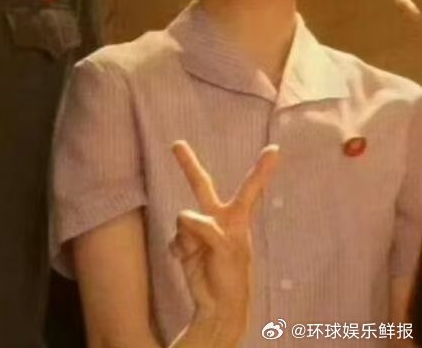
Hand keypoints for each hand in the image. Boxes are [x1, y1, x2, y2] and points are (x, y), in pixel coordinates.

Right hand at [170, 141, 278, 332]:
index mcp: (237, 218)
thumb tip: (184, 218)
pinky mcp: (184, 243)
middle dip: (188, 164)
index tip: (275, 149)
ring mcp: (198, 230)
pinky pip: (175, 238)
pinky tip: (188, 261)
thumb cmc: (232, 277)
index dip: (262, 169)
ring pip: (183, 218)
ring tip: (199, 255)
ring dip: (188, 237)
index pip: (251, 188)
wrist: (217, 306)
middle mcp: (216, 218)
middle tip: (176, 144)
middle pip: (201, 185)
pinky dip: (179, 250)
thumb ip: (207, 228)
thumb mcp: (227, 249)